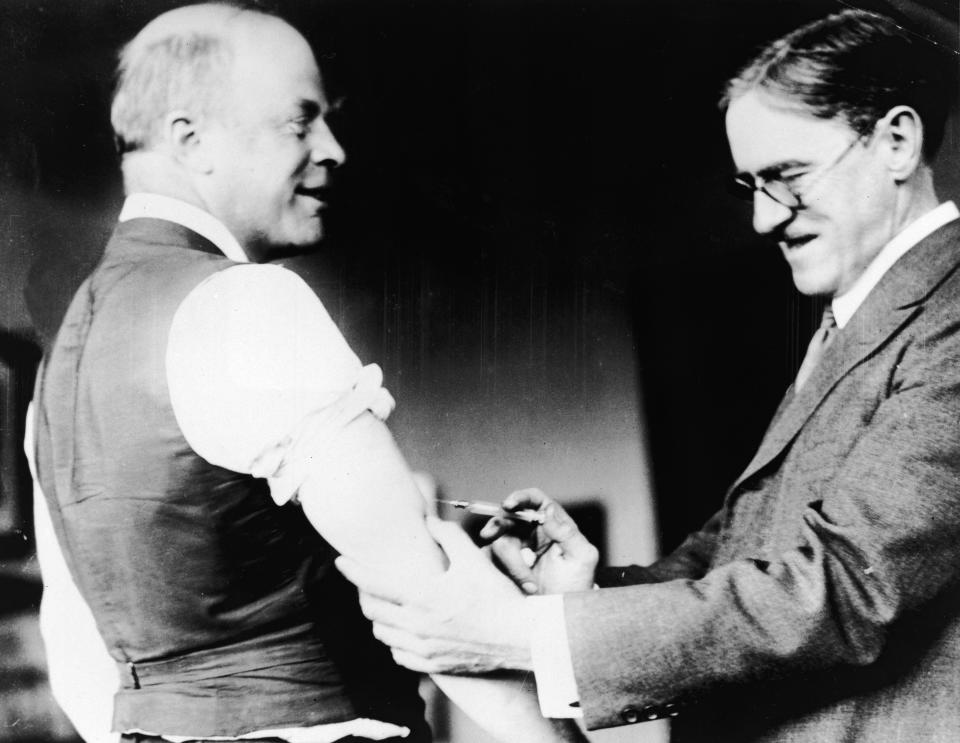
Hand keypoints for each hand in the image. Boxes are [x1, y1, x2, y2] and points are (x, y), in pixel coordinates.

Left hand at [336, 516, 534, 673]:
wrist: (520, 638)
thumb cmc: (497, 597)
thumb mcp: (473, 559)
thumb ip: (447, 536)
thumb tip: (428, 521)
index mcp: (424, 597)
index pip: (374, 583)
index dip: (353, 570)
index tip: (341, 560)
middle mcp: (417, 625)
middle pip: (372, 610)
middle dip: (364, 593)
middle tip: (366, 582)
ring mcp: (423, 649)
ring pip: (382, 633)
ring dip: (378, 617)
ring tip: (384, 604)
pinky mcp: (432, 665)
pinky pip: (398, 654)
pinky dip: (395, 641)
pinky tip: (403, 630)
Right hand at [480, 488, 598, 595]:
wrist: (559, 617)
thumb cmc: (576, 587)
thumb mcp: (582, 558)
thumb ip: (567, 532)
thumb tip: (547, 512)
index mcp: (553, 525)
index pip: (535, 500)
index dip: (521, 497)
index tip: (509, 504)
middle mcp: (533, 533)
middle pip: (508, 517)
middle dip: (498, 525)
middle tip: (489, 534)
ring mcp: (516, 549)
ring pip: (500, 541)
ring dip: (513, 564)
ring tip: (530, 585)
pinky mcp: (503, 566)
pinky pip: (490, 560)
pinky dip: (504, 574)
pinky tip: (521, 587)